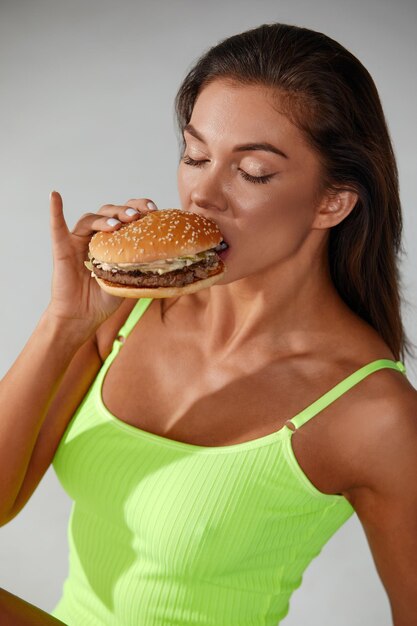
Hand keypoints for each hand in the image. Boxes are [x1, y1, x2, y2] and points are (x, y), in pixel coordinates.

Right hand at [45, 191, 157, 333]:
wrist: (83, 316)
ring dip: (104, 218)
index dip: (139, 208)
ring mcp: (78, 241)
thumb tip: (172, 263)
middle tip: (137, 216)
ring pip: (90, 219)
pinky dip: (55, 211)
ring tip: (116, 224)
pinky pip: (57, 227)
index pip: (126, 215)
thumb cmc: (105, 298)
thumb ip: (142, 268)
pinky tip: (55, 196)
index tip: (154, 210)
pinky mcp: (62, 249)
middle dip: (125, 211)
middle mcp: (96, 236)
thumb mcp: (129, 280)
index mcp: (113, 239)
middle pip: (110, 212)